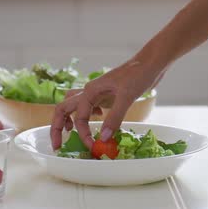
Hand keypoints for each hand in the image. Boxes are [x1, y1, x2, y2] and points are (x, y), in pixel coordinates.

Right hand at [50, 58, 164, 149]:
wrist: (150, 62)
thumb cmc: (138, 74)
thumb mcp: (126, 97)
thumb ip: (114, 118)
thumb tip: (103, 139)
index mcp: (90, 91)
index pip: (78, 117)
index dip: (83, 134)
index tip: (92, 146)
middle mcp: (89, 91)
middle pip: (63, 108)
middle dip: (57, 127)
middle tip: (57, 145)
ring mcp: (97, 92)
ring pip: (73, 105)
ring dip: (68, 119)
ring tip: (69, 133)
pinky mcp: (106, 94)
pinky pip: (88, 104)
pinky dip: (86, 114)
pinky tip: (97, 119)